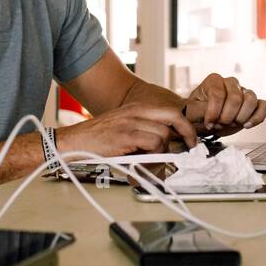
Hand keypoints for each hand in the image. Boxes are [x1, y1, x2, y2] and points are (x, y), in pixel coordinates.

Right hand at [56, 104, 197, 158]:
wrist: (75, 141)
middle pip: (173, 117)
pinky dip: (154, 153)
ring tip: (151, 157)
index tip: (190, 138)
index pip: (170, 110)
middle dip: (187, 132)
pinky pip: (153, 143)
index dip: (184, 125)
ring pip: (163, 133)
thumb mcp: (123, 126)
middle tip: (190, 146)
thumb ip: (143, 130)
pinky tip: (143, 157)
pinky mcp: (126, 135)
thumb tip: (166, 144)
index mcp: (137, 108)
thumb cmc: (98, 138)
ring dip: (162, 149)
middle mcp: (136, 111)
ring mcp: (131, 122)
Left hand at [184, 74, 265, 136]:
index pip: (218, 94)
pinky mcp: (253, 103)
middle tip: (219, 124)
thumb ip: (200, 110)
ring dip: (240, 117)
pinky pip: (264, 106)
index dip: (214, 112)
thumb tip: (209, 111)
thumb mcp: (192, 112)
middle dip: (227, 117)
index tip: (209, 123)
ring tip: (231, 124)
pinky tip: (246, 125)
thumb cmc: (197, 113)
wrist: (204, 121)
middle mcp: (230, 83)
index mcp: (214, 80)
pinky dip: (257, 117)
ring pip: (251, 100)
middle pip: (236, 98)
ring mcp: (243, 92)